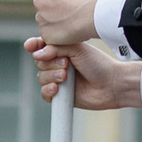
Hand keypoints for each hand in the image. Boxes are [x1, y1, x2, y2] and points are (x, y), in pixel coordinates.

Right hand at [27, 37, 141, 110]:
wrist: (112, 84)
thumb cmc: (99, 64)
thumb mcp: (78, 48)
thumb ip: (56, 47)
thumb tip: (36, 54)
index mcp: (63, 50)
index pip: (42, 46)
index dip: (34, 45)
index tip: (30, 46)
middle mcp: (59, 64)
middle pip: (39, 62)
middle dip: (49, 63)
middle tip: (66, 63)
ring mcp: (58, 80)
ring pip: (40, 78)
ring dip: (51, 76)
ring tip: (65, 77)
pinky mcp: (60, 96)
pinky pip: (44, 94)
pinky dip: (48, 90)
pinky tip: (57, 88)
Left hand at [33, 0, 102, 45]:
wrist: (94, 16)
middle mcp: (39, 1)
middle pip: (43, 3)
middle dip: (53, 6)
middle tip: (68, 10)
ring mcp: (41, 18)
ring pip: (45, 19)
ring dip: (54, 20)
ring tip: (71, 21)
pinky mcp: (45, 33)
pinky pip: (48, 33)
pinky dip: (57, 33)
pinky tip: (69, 31)